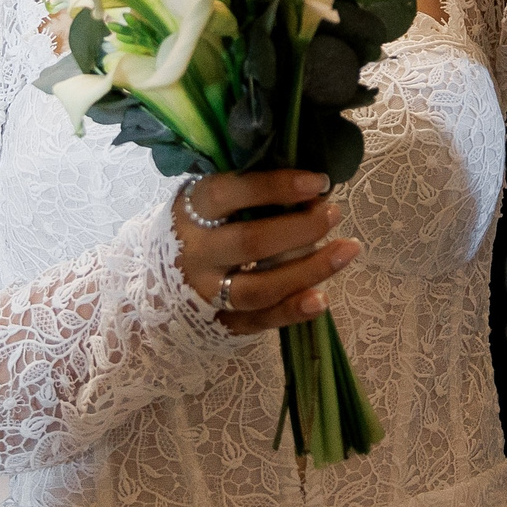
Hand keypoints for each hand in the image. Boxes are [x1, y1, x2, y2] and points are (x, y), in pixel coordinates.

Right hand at [173, 170, 362, 334]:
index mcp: (190, 212)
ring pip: (259, 288)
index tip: (318, 181)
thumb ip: (248, 192)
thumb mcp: (208, 202)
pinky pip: (260, 321)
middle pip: (250, 243)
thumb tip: (310, 184)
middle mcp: (195, 254)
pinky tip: (322, 299)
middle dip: (299, 228)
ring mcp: (206, 294)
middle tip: (334, 213)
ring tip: (348, 250)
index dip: (275, 187)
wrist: (158, 283)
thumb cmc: (199, 229)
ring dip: (308, 270)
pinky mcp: (221, 324)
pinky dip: (292, 311)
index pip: (230, 193)